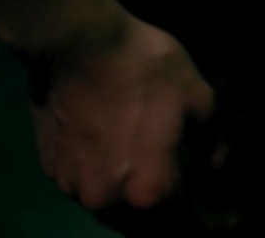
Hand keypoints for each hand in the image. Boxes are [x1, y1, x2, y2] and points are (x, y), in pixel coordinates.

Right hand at [29, 13, 217, 210]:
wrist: (76, 44)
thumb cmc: (145, 69)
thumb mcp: (198, 97)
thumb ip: (212, 140)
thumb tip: (215, 164)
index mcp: (148, 191)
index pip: (180, 223)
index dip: (199, 217)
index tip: (211, 210)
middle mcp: (105, 202)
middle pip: (141, 224)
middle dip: (162, 213)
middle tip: (177, 188)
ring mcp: (71, 188)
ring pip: (108, 209)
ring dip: (128, 199)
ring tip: (142, 171)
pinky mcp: (49, 170)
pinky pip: (83, 187)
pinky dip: (100, 179)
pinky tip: (109, 152)